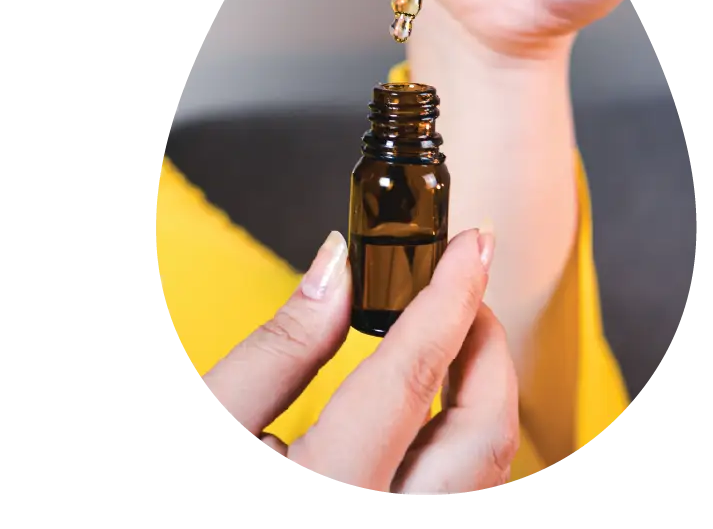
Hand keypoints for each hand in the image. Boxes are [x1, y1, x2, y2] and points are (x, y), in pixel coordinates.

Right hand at [202, 229, 518, 493]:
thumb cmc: (189, 500)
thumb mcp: (214, 417)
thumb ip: (280, 346)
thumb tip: (336, 269)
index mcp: (330, 489)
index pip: (412, 375)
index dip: (451, 296)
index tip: (470, 246)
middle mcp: (385, 520)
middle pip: (483, 428)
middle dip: (486, 340)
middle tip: (464, 284)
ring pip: (488, 460)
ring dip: (482, 380)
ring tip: (452, 327)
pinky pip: (467, 481)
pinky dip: (464, 423)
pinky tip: (438, 391)